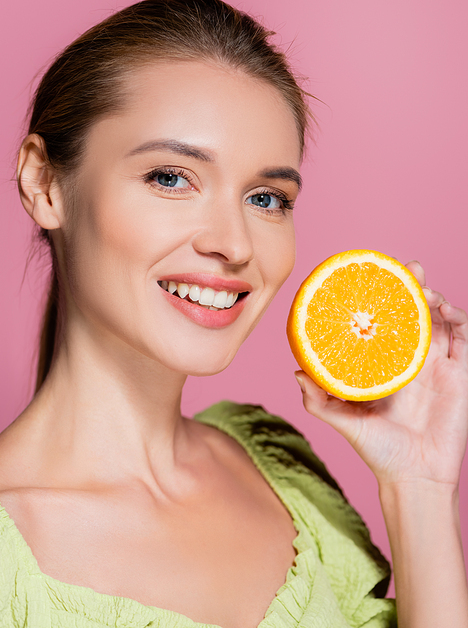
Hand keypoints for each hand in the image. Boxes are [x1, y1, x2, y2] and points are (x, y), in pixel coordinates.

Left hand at [295, 261, 467, 486]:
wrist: (413, 478)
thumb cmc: (378, 451)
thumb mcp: (343, 421)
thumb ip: (319, 401)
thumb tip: (296, 373)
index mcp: (386, 363)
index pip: (386, 322)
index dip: (384, 298)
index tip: (375, 277)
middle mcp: (411, 359)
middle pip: (415, 312)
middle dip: (413, 286)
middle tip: (406, 269)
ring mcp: (438, 366)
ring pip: (441, 320)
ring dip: (435, 297)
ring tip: (424, 287)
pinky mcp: (460, 376)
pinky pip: (466, 340)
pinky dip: (460, 319)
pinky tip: (446, 309)